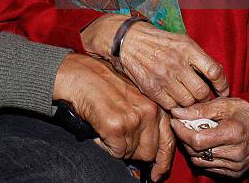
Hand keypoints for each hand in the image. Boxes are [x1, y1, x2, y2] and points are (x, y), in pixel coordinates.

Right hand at [53, 53, 174, 178]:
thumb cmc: (102, 83)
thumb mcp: (133, 94)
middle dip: (134, 152)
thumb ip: (146, 115)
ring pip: (131, 154)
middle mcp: (148, 111)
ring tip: (108, 127)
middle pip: (150, 152)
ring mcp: (133, 119)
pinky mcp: (116, 127)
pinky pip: (116, 152)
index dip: (163, 160)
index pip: (168, 140)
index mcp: (154, 103)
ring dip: (118, 147)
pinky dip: (106, 146)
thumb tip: (153, 144)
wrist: (80, 75)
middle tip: (119, 140)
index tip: (157, 172)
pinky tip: (100, 129)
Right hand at [81, 14, 228, 109]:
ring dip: (189, 103)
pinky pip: (171, 105)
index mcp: (187, 48)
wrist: (128, 40)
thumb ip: (198, 58)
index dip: (222, 85)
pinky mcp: (151, 87)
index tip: (222, 91)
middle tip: (200, 96)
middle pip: (202, 92)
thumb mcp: (181, 41)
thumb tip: (217, 77)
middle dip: (204, 97)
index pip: (215, 71)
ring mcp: (163, 76)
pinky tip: (172, 98)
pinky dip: (174, 105)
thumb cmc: (158, 41)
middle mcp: (177, 62)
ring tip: (185, 97)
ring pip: (188, 102)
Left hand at [170, 97, 248, 177]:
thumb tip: (176, 112)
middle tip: (181, 124)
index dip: (181, 131)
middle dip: (184, 138)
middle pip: (197, 152)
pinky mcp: (235, 173)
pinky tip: (203, 142)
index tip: (174, 120)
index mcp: (232, 135)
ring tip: (192, 132)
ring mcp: (236, 166)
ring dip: (191, 148)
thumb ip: (199, 110)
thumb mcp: (223, 104)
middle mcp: (235, 154)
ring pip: (200, 162)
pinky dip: (202, 156)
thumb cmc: (245, 111)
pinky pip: (209, 167)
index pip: (197, 141)